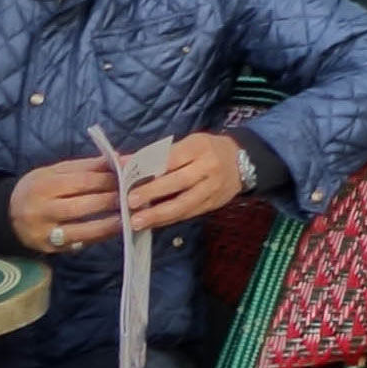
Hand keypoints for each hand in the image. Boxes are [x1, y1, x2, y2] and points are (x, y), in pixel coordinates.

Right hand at [4, 156, 127, 255]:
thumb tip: (119, 158)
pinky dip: (98, 237)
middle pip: (83, 206)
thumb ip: (86, 166)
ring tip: (129, 216)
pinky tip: (115, 230)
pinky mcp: (49, 249)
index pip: (82, 181)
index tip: (129, 177)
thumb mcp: (55, 171)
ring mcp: (45, 232)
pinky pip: (78, 243)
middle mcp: (43, 210)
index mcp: (45, 185)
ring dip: (109, 224)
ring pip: (82, 229)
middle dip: (111, 201)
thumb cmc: (38, 188)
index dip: (108, 180)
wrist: (7, 215)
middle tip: (134, 197)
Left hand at [116, 134, 252, 233]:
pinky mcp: (212, 204)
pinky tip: (153, 224)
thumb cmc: (206, 150)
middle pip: (178, 181)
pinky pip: (188, 214)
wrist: (242, 161)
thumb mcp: (187, 144)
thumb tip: (123, 162)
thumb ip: (157, 154)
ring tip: (137, 222)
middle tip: (129, 201)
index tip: (126, 175)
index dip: (147, 167)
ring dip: (158, 214)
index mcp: (198, 147)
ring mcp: (212, 188)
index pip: (170, 158)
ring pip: (184, 203)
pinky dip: (169, 220)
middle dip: (152, 192)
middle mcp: (208, 168)